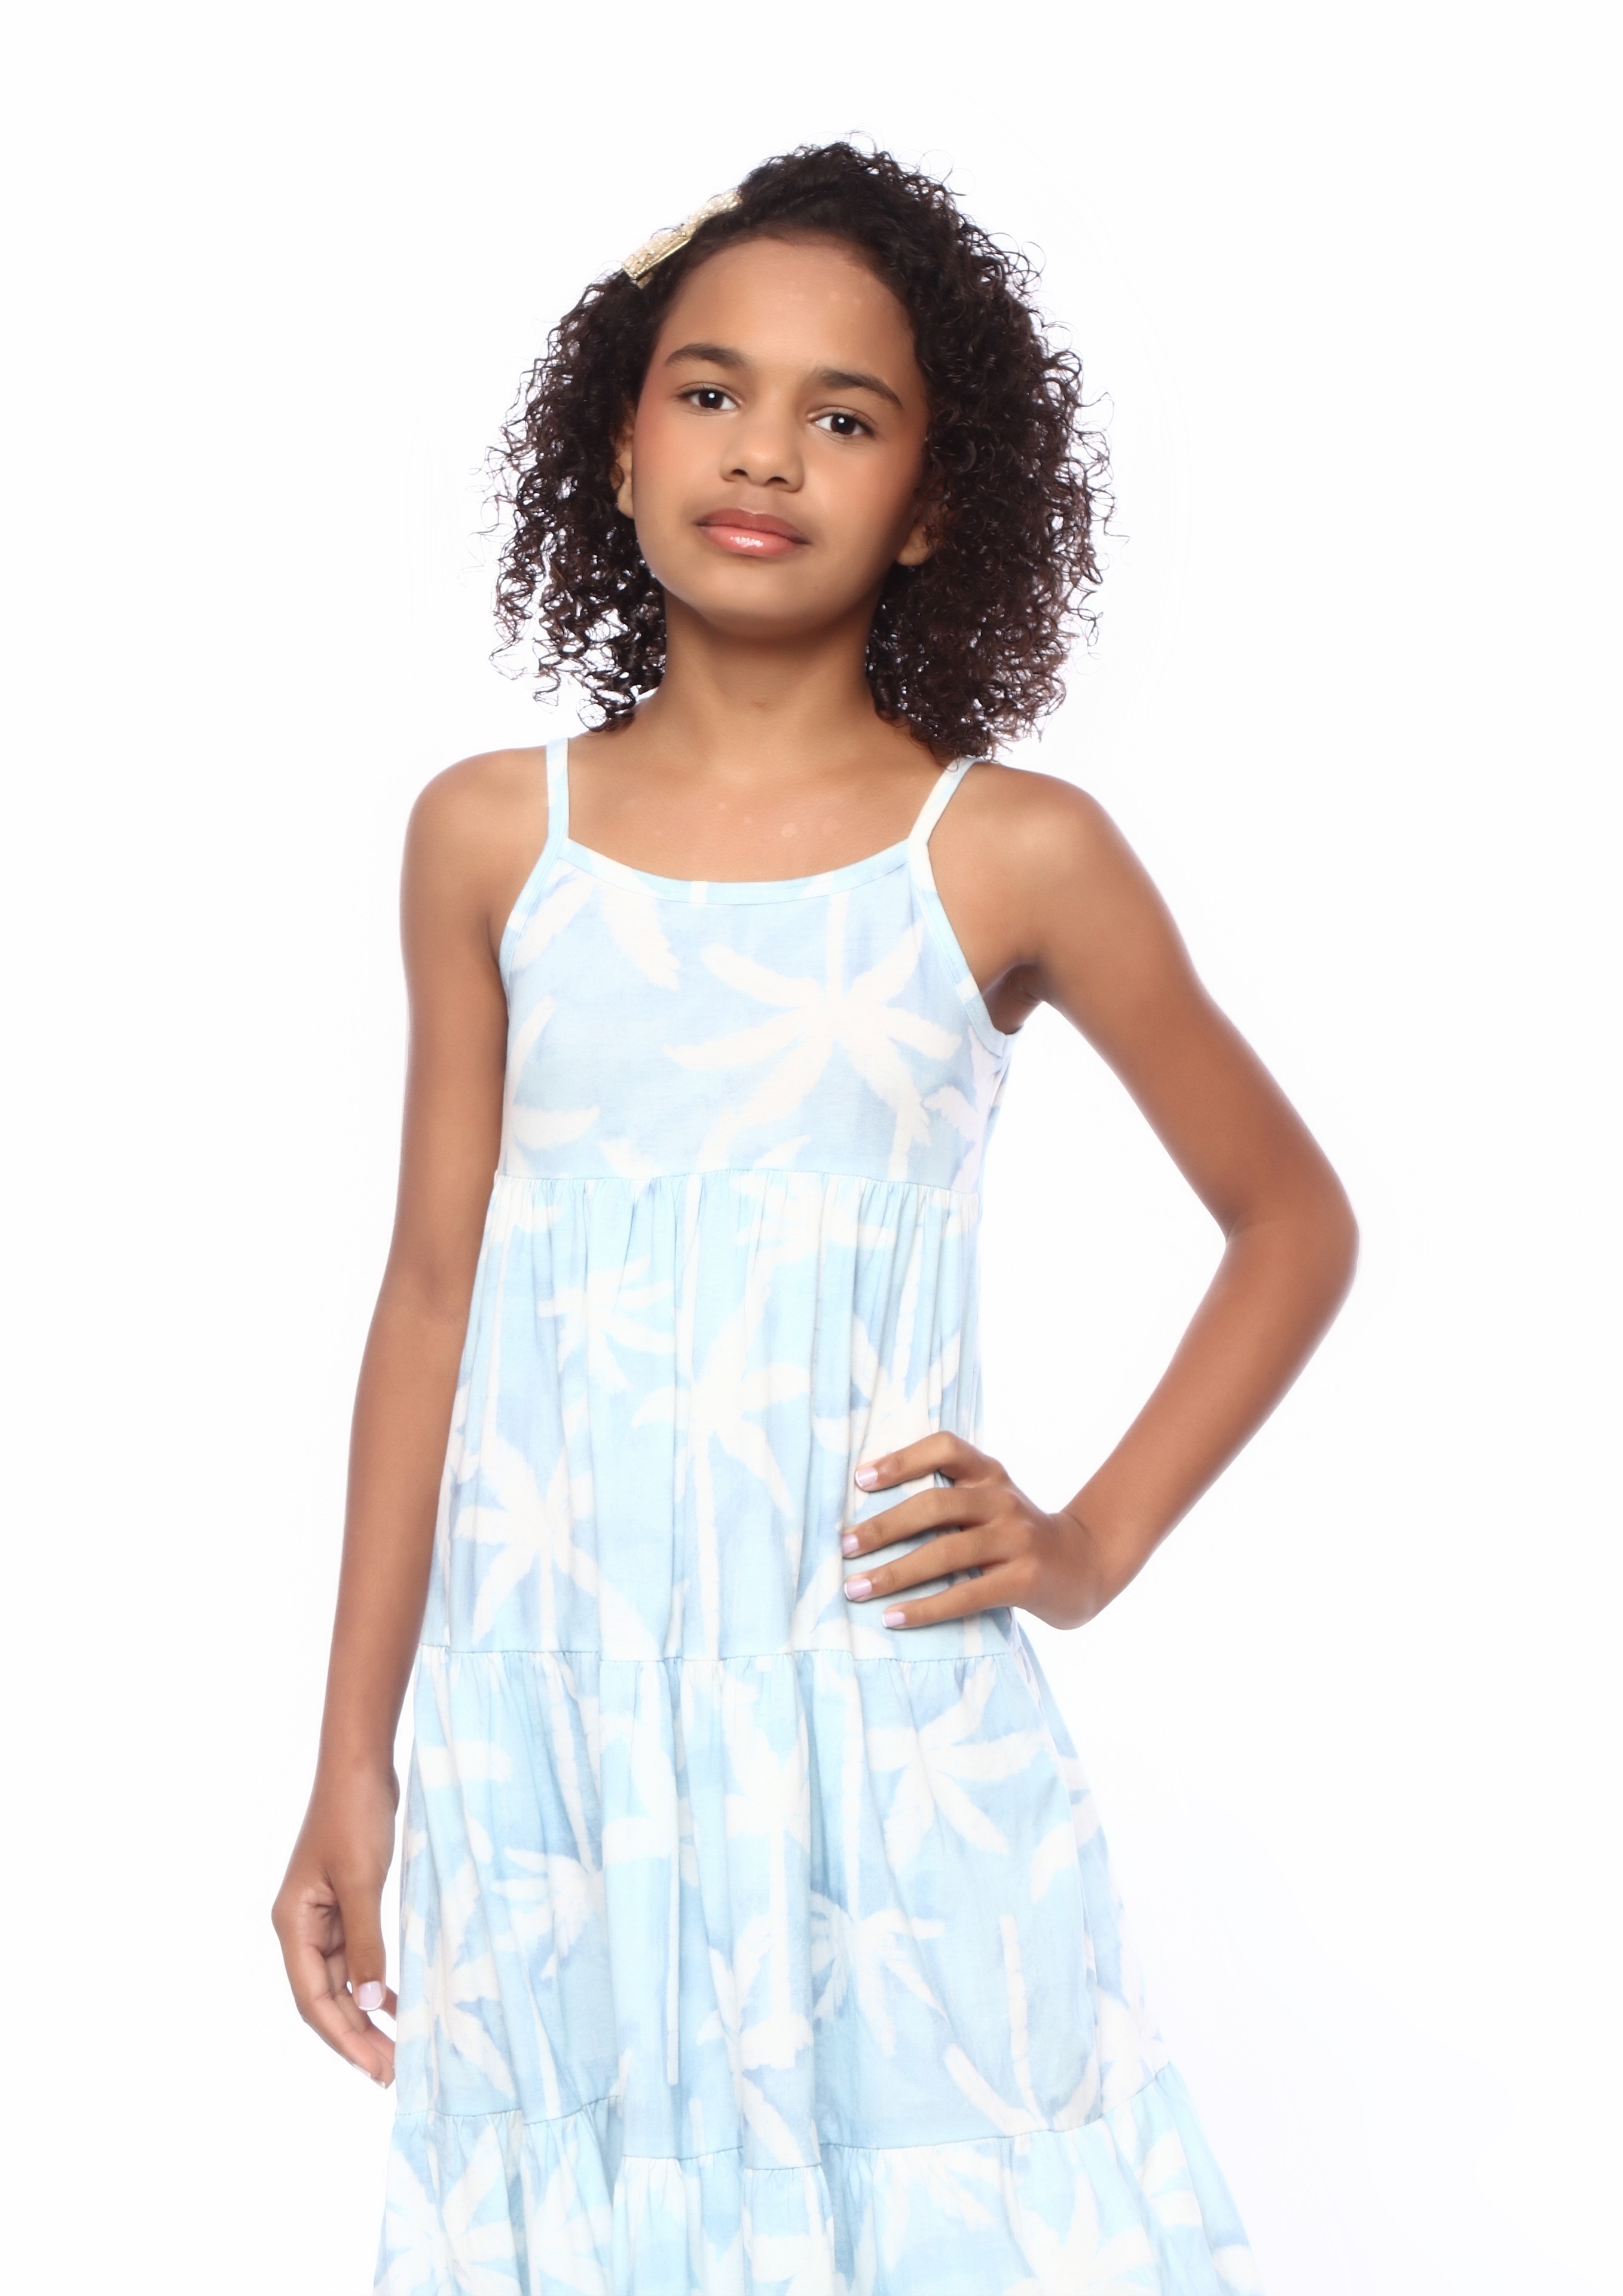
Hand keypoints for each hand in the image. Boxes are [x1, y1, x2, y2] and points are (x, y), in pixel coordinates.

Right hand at [272, 1765, 399, 2086]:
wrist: (360, 1765)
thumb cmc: (354, 1816)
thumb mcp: (361, 1883)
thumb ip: (365, 1945)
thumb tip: (367, 2004)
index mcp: (292, 1924)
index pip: (312, 1999)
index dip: (342, 2038)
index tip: (374, 2068)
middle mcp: (301, 1927)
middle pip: (325, 1998)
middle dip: (356, 2037)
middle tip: (394, 2071)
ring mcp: (323, 1917)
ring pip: (342, 1983)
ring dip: (366, 2015)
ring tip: (399, 2049)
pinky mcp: (345, 1904)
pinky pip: (356, 1958)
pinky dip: (373, 1982)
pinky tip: (396, 2003)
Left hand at [840, 1434, 1114, 1630]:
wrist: (1084, 1566)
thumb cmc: (1016, 1536)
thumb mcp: (990, 1503)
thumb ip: (948, 1499)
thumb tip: (869, 1516)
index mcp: (990, 1473)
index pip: (945, 1448)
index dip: (902, 1459)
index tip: (860, 1480)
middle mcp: (1003, 1499)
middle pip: (935, 1504)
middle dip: (883, 1526)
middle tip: (844, 1546)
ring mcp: (1017, 1539)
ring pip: (945, 1553)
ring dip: (894, 1573)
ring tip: (856, 1588)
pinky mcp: (1025, 1579)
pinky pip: (965, 1595)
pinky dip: (925, 1608)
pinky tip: (893, 1618)